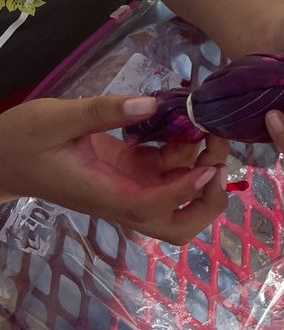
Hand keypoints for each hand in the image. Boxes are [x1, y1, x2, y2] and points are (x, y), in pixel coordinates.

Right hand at [0, 96, 229, 244]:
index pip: (152, 207)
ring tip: (209, 132)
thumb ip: (103, 111)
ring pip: (181, 197)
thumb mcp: (57, 119)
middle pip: (177, 225)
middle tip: (216, 162)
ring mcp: (132, 186)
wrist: (1, 156)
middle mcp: (125, 198)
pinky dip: (186, 152)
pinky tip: (188, 122)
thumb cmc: (21, 141)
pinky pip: (170, 168)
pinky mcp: (133, 170)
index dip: (185, 192)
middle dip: (206, 202)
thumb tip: (150, 104)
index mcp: (104, 195)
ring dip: (203, 171)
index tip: (206, 167)